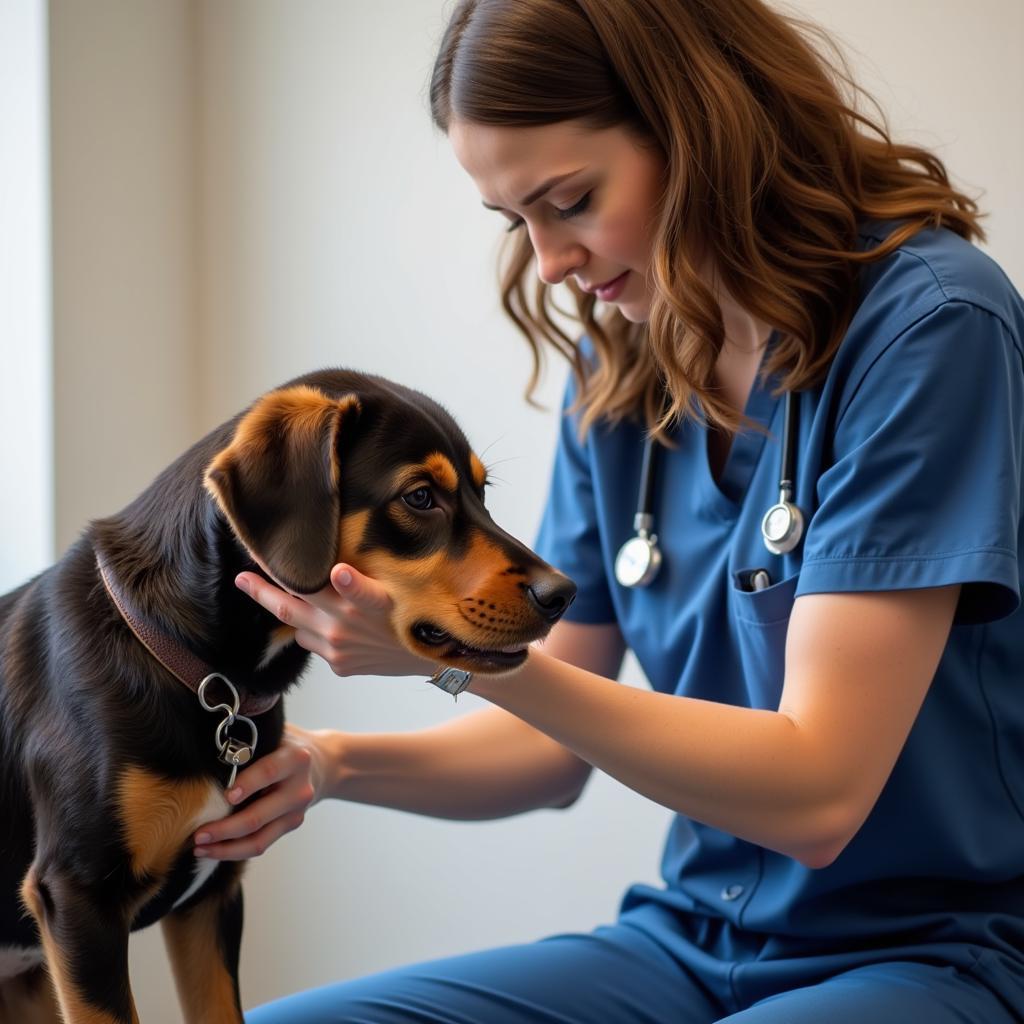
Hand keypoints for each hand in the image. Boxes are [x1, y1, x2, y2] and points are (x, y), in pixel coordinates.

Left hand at [193, 723, 335, 860]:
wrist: (324, 763)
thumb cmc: (286, 744)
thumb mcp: (275, 733)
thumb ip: (250, 741)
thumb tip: (206, 749)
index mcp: (295, 759)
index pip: (269, 772)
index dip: (248, 784)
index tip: (226, 795)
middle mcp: (299, 789)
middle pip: (259, 815)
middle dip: (225, 828)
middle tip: (198, 833)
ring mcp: (296, 812)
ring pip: (259, 839)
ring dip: (226, 848)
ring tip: (199, 848)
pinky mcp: (291, 826)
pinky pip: (261, 844)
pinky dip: (235, 851)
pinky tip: (213, 850)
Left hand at [235, 563, 435, 677]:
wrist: (434, 657)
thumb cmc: (413, 613)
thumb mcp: (393, 590)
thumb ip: (359, 583)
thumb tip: (338, 571)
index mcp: (349, 601)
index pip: (304, 582)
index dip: (279, 573)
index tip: (255, 558)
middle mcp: (338, 627)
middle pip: (287, 607)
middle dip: (261, 591)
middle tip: (241, 578)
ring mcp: (336, 650)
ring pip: (301, 629)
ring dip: (298, 614)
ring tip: (303, 600)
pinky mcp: (340, 667)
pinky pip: (318, 647)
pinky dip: (320, 634)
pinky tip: (338, 627)